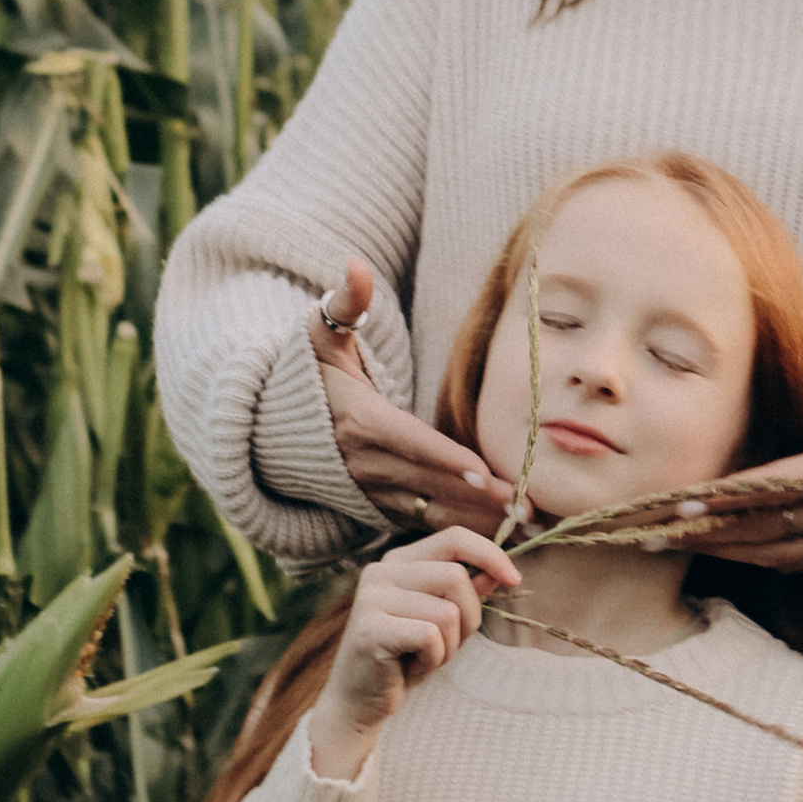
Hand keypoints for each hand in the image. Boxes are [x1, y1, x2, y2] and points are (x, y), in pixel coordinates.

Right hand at [308, 526, 519, 779]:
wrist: (359, 701)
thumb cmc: (404, 657)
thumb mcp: (442, 620)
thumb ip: (467, 592)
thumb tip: (500, 571)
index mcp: (399, 561)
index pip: (453, 538)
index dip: (490, 554)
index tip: (515, 579)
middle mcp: (381, 571)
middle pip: (455, 576)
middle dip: (469, 618)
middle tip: (448, 645)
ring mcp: (371, 598)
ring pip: (447, 612)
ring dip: (449, 646)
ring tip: (423, 658)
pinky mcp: (369, 629)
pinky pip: (430, 637)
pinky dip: (433, 659)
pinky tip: (410, 668)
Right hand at [310, 259, 500, 529]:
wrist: (276, 431)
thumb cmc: (310, 376)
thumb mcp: (320, 334)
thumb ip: (345, 301)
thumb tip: (354, 263)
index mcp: (360, 421)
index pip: (408, 441)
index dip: (446, 459)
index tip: (484, 472)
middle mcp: (367, 464)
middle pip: (430, 482)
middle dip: (477, 497)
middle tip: (526, 505)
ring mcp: (374, 492)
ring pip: (431, 510)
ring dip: (478, 521)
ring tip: (525, 526)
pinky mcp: (382, 507)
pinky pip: (426, 523)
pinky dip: (461, 532)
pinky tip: (501, 537)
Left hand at [676, 335, 802, 569]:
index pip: (772, 486)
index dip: (725, 496)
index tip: (681, 501)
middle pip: (756, 529)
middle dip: (700, 532)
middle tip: (646, 533)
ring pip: (769, 553)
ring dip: (719, 551)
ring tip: (669, 546)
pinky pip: (794, 564)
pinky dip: (755, 560)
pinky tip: (725, 552)